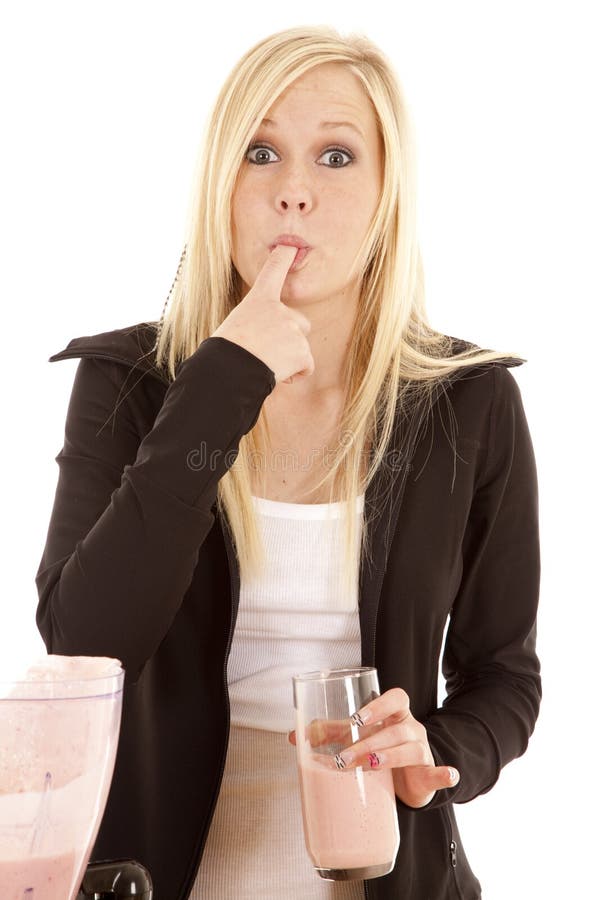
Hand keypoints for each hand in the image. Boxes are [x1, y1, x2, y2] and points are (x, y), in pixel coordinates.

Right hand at [211, 244, 314, 384]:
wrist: (229, 370)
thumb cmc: (226, 352)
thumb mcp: (237, 327)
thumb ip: (259, 324)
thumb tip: (269, 342)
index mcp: (259, 300)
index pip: (272, 271)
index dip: (282, 257)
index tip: (290, 246)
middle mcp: (281, 310)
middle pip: (300, 324)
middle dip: (290, 339)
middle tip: (266, 351)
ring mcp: (294, 330)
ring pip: (301, 349)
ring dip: (288, 360)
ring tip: (265, 364)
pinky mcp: (302, 352)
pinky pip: (307, 366)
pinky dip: (296, 374)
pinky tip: (277, 374)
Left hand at [288, 687, 459, 807]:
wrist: (408, 777)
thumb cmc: (379, 748)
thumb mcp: (357, 736)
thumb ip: (329, 733)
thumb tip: (293, 736)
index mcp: (395, 714)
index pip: (395, 698)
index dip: (378, 705)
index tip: (357, 717)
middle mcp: (411, 728)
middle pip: (396, 728)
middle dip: (369, 741)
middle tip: (344, 757)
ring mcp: (422, 751)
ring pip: (411, 748)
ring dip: (390, 756)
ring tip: (371, 765)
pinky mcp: (428, 775)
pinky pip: (439, 772)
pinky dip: (444, 774)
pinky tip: (448, 774)